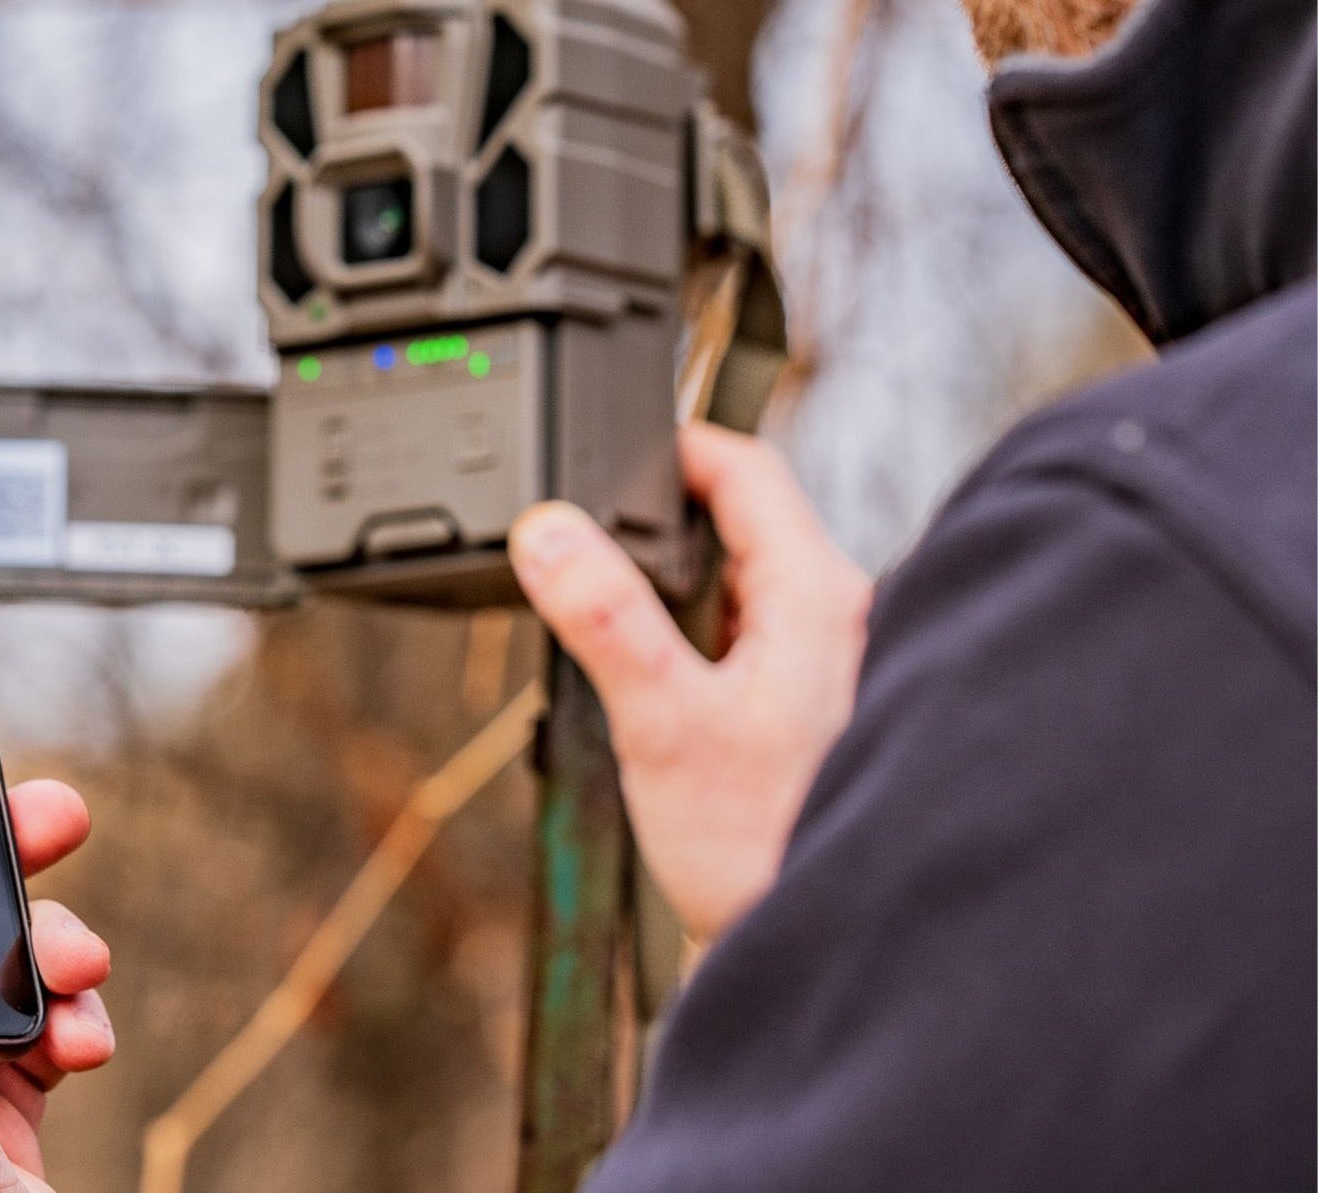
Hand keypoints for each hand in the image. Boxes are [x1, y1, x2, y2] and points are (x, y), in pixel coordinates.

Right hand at [510, 424, 871, 943]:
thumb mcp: (662, 723)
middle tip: (585, 543)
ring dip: (675, 587)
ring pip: (742, 583)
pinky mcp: (813, 708)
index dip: (671, 446)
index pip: (747, 469)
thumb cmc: (760, 848)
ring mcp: (832, 664)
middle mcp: (842, 618)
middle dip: (658, 524)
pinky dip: (695, 637)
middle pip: (741, 523)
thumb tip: (548, 529)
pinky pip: (749, 636)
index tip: (605, 448)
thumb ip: (604, 619)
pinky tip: (656, 687)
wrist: (815, 945)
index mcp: (820, 596)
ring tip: (611, 622)